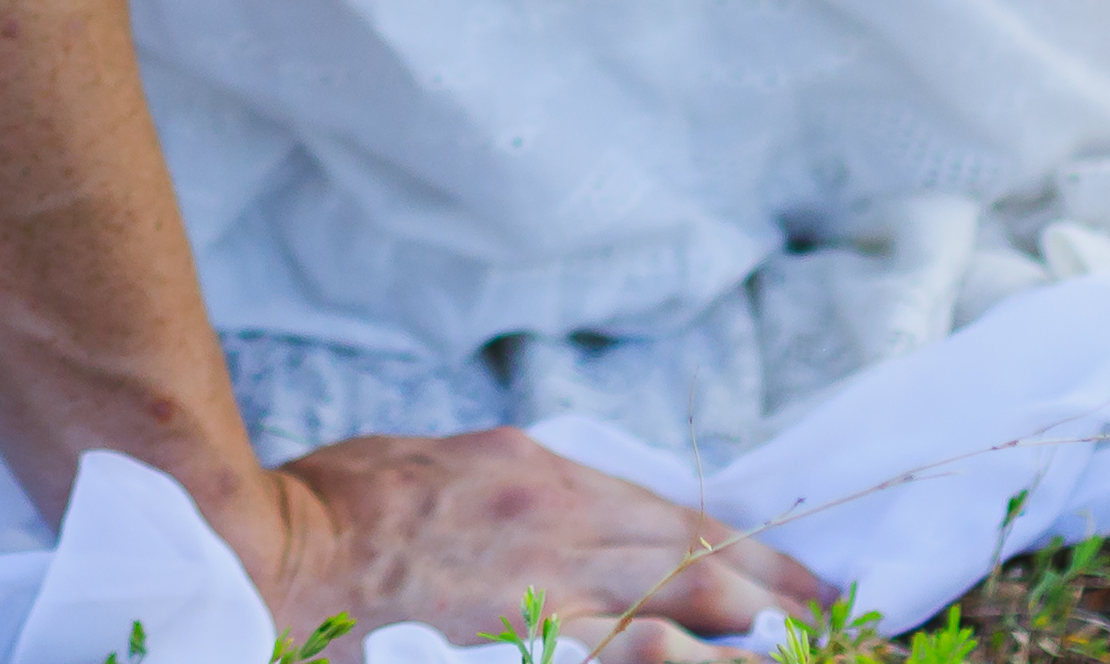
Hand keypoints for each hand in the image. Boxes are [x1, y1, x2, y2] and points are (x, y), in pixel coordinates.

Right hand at [247, 428, 837, 657]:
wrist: (272, 549)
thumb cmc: (342, 505)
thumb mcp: (447, 464)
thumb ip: (523, 488)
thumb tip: (582, 511)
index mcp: (539, 472)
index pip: (670, 512)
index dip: (741, 545)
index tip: (789, 572)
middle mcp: (560, 524)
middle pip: (696, 557)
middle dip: (775, 589)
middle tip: (837, 615)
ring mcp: (543, 588)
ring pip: (677, 608)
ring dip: (750, 630)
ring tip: (807, 648)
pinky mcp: (517, 641)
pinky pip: (619, 654)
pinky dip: (674, 659)